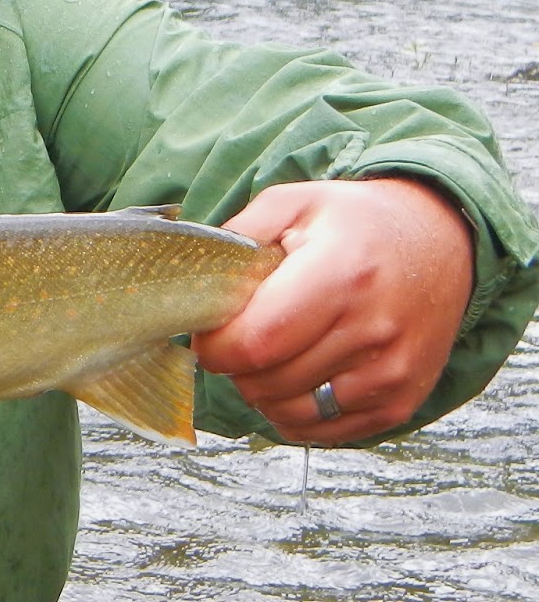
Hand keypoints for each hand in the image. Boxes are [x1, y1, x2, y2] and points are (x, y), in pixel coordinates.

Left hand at [193, 178, 472, 443]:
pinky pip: (322, 432)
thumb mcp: (293, 203)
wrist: (441, 243)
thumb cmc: (354, 223)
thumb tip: (193, 282)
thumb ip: (237, 237)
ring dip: (262, 391)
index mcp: (339, 276)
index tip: (209, 330)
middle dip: (235, 366)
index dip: (216, 345)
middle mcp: (371, 330)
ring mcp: (390, 373)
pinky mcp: (399, 402)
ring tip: (269, 352)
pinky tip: (295, 375)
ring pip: (289, 413)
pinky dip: (294, 412)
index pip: (255, 342)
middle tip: (240, 335)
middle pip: (265, 383)